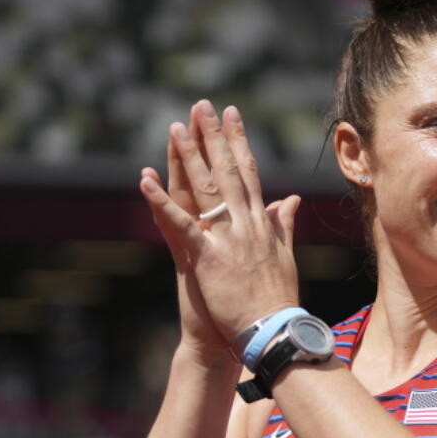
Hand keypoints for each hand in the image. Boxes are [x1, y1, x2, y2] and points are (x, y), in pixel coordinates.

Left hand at [139, 100, 300, 354]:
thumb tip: (291, 200)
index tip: (232, 115)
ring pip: (205, 189)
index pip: (250, 173)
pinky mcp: (206, 257)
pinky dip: (161, 202)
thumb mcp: (284, 256)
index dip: (239, 142)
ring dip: (189, 156)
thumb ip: (284, 226)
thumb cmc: (278, 300)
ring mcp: (226, 238)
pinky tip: (144, 180)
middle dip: (214, 136)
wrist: (273, 331)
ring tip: (176, 127)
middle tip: (202, 106)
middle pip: (228, 171)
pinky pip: (180, 224)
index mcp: (262, 223)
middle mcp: (246, 224)